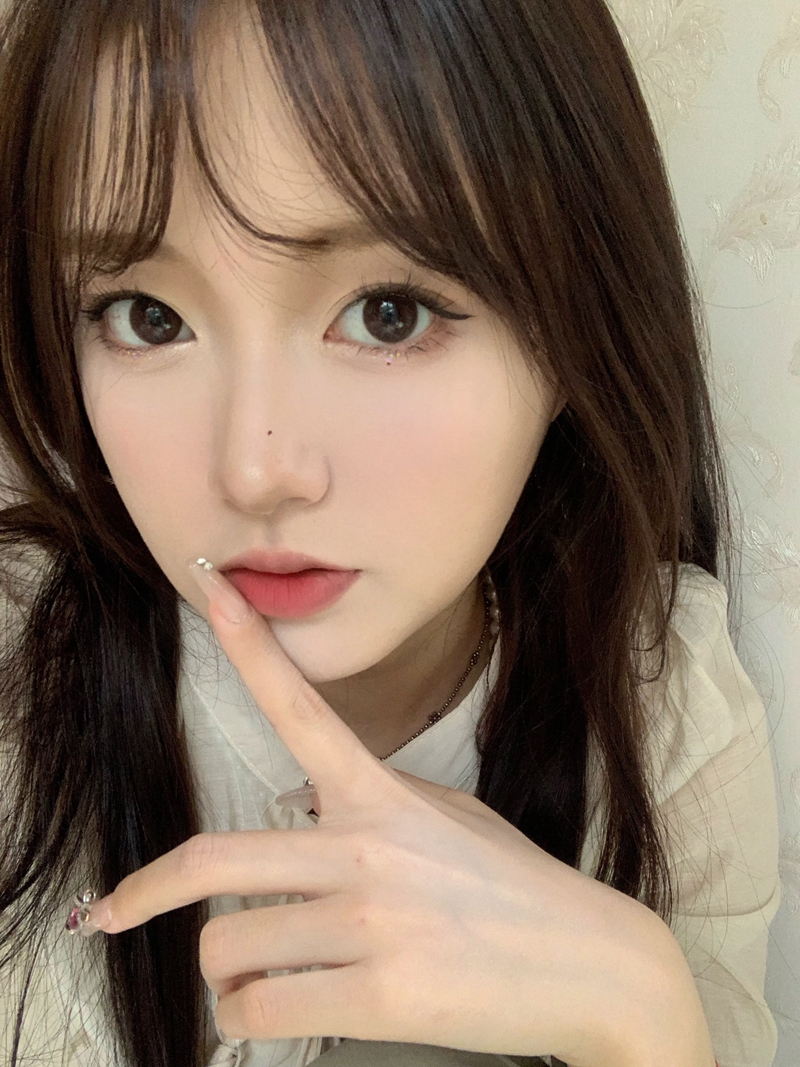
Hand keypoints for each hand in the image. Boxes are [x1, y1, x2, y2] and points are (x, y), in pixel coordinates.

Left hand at [84, 561, 699, 1066]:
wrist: (593, 963)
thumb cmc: (517, 888)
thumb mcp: (449, 818)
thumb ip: (372, 801)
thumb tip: (303, 799)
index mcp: (381, 796)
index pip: (301, 708)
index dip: (250, 646)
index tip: (214, 593)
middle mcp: (366, 848)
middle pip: (212, 860)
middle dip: (145, 891)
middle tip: (111, 910)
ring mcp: (371, 922)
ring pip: (229, 949)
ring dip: (227, 973)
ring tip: (258, 977)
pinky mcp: (379, 995)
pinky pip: (259, 1013)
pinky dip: (249, 1020)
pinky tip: (277, 1011)